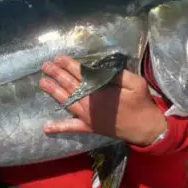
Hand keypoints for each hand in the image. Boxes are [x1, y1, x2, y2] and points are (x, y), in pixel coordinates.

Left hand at [39, 55, 167, 145]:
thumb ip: (118, 75)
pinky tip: (46, 128)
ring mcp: (87, 117)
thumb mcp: (136, 83)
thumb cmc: (141, 103)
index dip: (68, 65)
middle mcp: (89, 103)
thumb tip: (102, 67)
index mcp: (100, 90)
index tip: (58, 58)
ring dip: (53, 92)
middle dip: (56, 74)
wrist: (146, 129)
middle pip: (70, 85)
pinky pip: (71, 127)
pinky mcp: (89, 127)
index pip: (80, 74)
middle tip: (45, 66)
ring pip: (66, 101)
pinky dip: (59, 127)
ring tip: (42, 82)